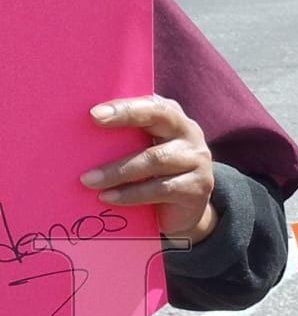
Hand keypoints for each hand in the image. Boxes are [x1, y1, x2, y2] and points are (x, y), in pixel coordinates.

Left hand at [81, 95, 218, 242]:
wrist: (184, 212)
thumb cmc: (153, 174)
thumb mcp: (141, 150)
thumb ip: (125, 136)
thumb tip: (80, 131)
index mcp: (173, 117)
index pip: (151, 103)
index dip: (126, 106)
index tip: (95, 113)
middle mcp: (190, 133)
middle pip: (160, 117)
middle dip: (125, 116)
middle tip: (93, 122)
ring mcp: (198, 161)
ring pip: (155, 159)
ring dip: (118, 170)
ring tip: (88, 180)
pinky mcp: (197, 188)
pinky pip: (161, 189)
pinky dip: (132, 194)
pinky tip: (108, 197)